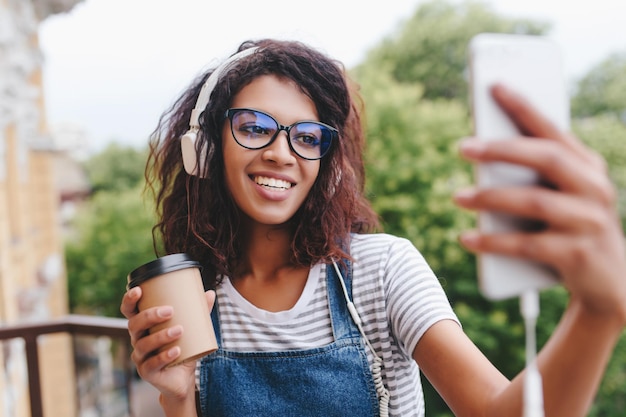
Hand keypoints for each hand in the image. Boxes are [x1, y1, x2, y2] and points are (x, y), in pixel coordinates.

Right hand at [120, 286, 216, 399]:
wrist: (184, 377)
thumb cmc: (184, 347)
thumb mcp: (192, 328)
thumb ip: (199, 311)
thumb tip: (210, 293)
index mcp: (144, 325)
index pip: (129, 311)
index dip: (129, 300)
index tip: (138, 290)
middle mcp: (138, 339)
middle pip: (134, 325)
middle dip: (149, 316)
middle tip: (170, 311)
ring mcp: (140, 357)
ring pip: (143, 344)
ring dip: (160, 336)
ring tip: (179, 330)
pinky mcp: (147, 372)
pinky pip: (151, 364)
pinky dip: (164, 357)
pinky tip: (176, 351)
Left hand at [454, 84, 625, 322]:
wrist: (609, 284)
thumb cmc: (570, 229)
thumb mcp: (559, 197)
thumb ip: (532, 176)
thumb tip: (480, 152)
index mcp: (588, 167)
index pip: (553, 130)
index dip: (524, 106)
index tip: (493, 86)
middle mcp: (594, 188)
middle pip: (547, 158)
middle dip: (502, 148)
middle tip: (462, 146)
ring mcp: (590, 222)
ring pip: (534, 201)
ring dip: (490, 197)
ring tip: (456, 196)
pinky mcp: (578, 255)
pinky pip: (527, 244)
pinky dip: (492, 241)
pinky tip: (466, 238)